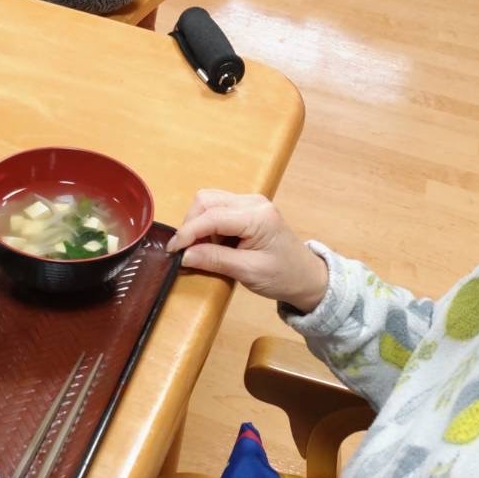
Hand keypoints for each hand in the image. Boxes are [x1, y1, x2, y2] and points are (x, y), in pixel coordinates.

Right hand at [165, 190, 328, 313]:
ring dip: (199, 224)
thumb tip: (184, 255)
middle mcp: (253, 202)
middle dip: (191, 225)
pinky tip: (214, 243)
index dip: (188, 232)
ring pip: (209, 201)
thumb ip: (215, 260)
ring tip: (204, 249)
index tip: (172, 250)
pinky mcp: (247, 208)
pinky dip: (208, 224)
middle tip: (189, 252)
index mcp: (257, 216)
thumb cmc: (282, 276)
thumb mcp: (247, 272)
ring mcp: (250, 202)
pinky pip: (218, 208)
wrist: (306, 277)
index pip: (212, 216)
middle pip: (207, 200)